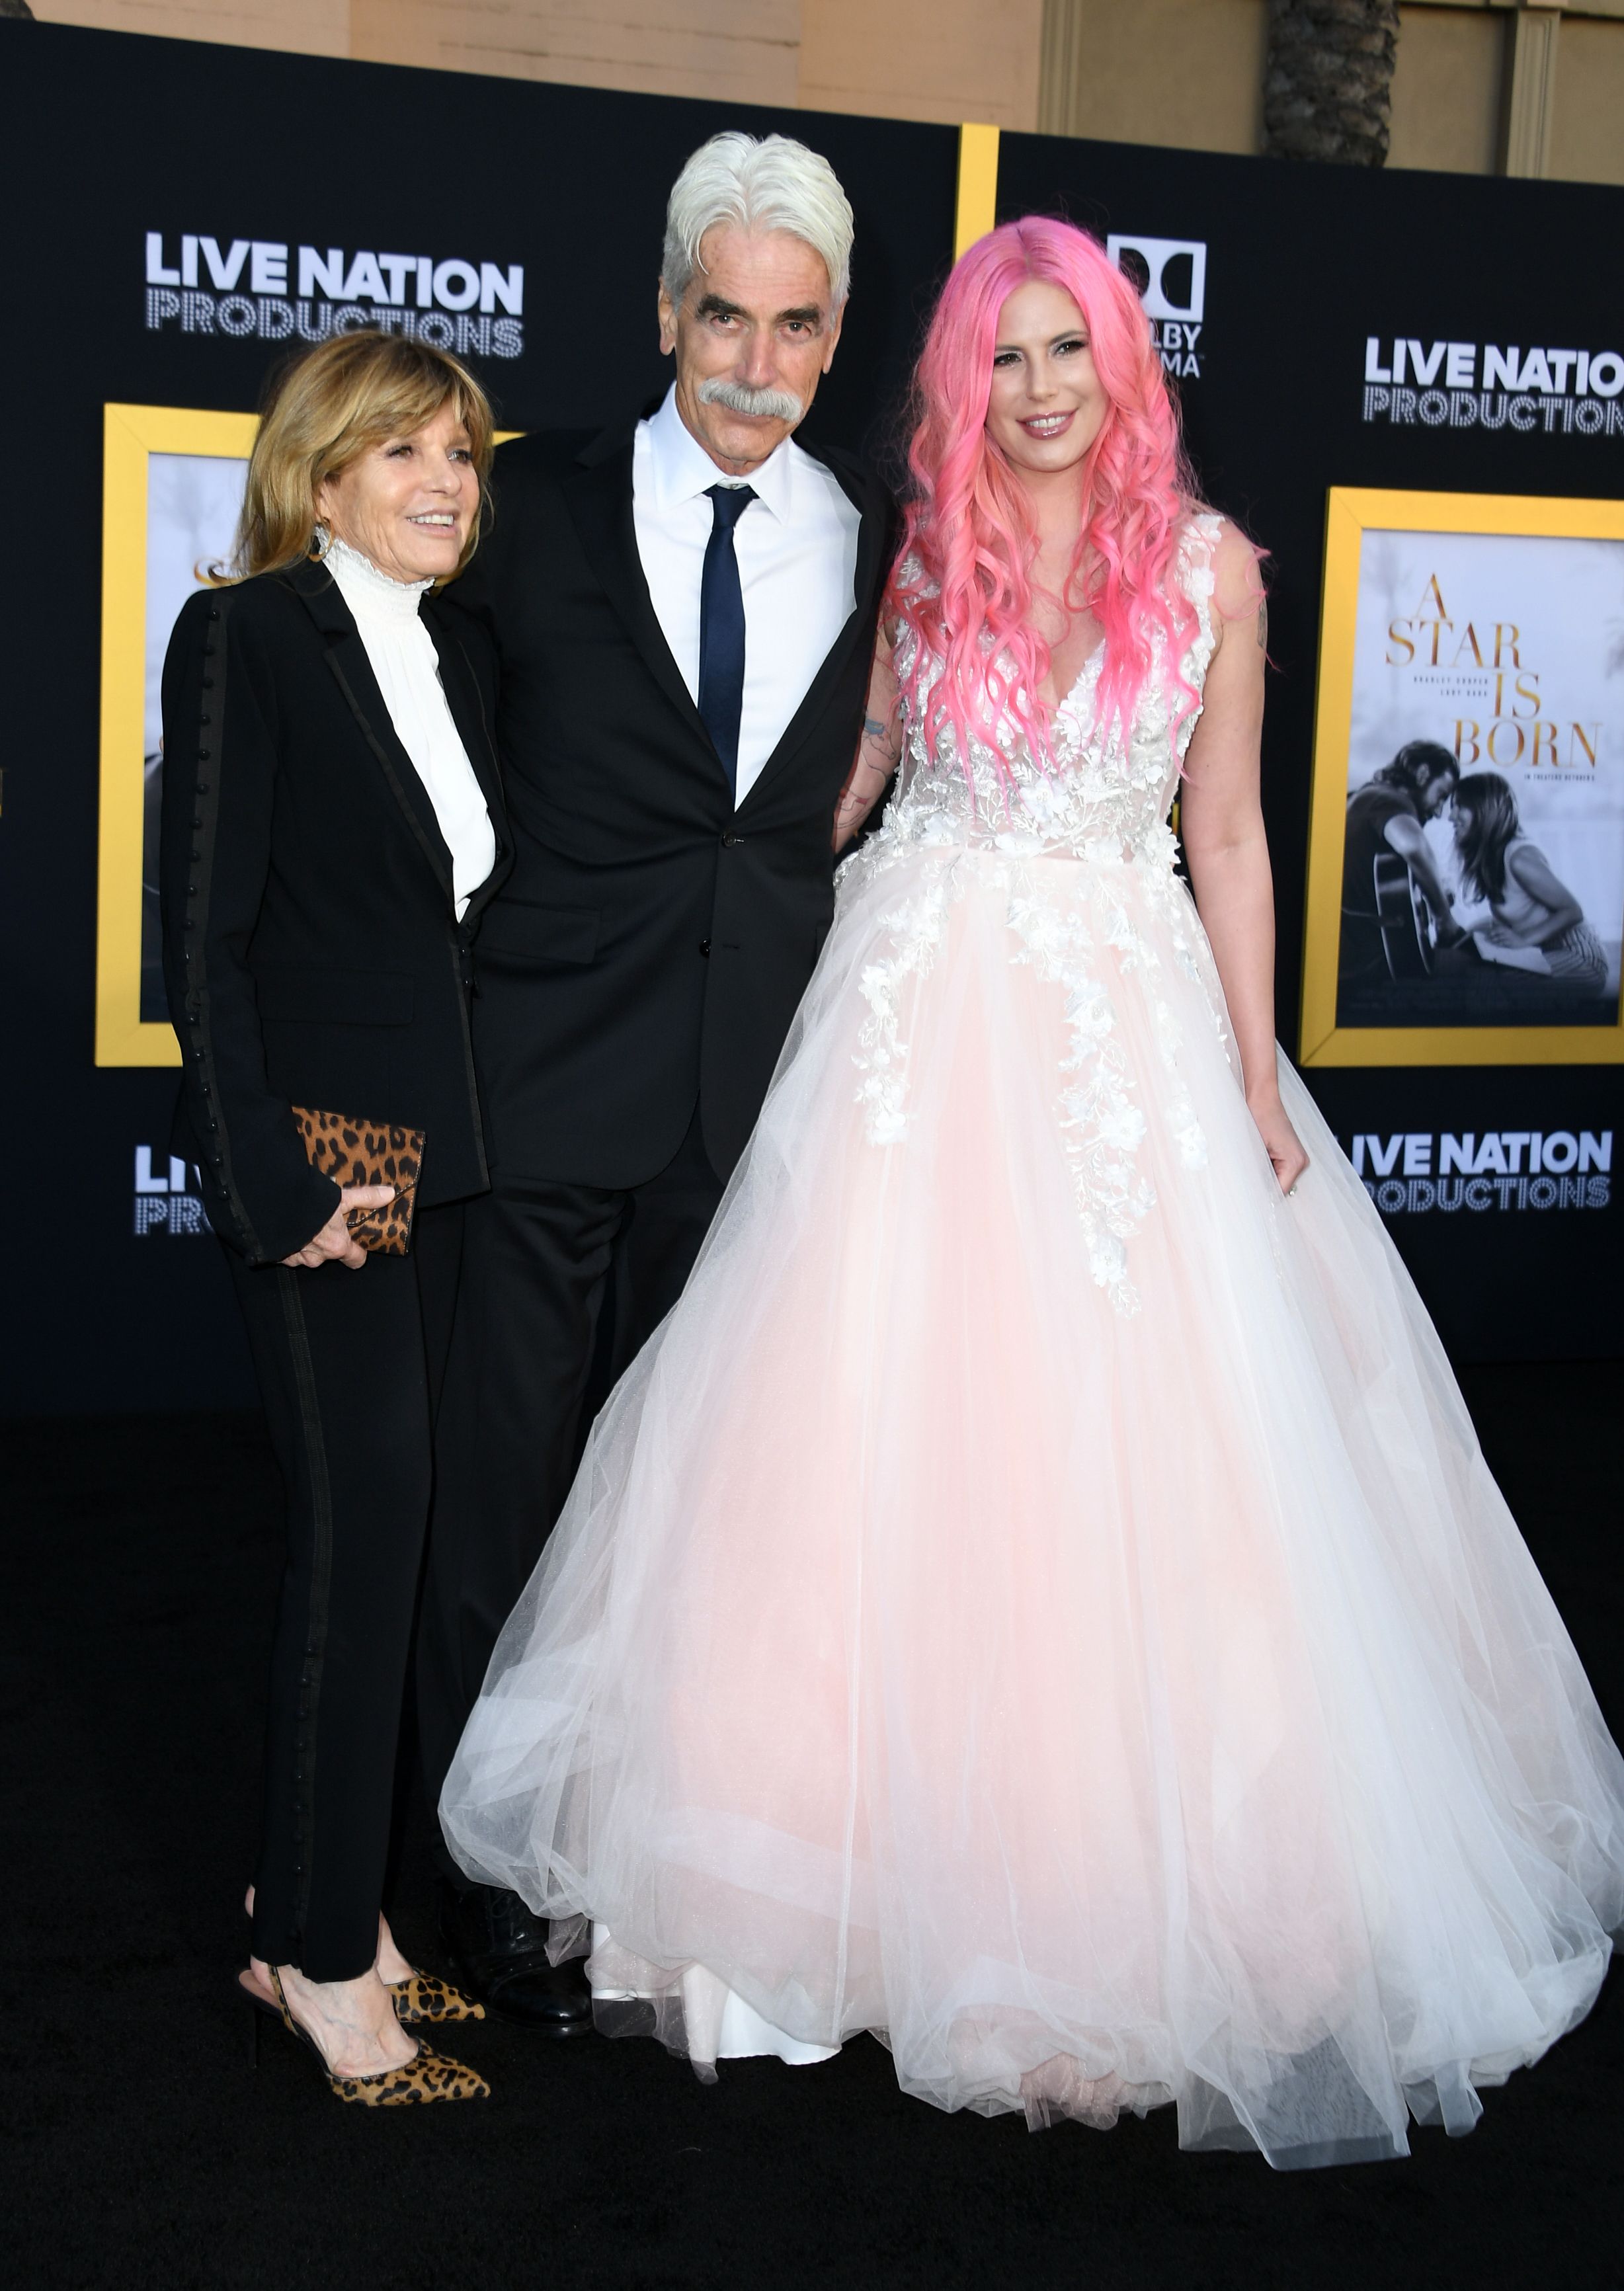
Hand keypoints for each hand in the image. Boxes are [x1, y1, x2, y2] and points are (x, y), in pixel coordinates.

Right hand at [281, 1184, 395, 1269]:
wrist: (272, 1205)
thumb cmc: (311, 1203)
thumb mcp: (342, 1197)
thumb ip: (366, 1198)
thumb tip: (389, 1194)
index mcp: (337, 1247)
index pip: (356, 1260)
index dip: (358, 1251)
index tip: (356, 1241)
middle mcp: (318, 1258)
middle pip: (330, 1254)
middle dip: (329, 1240)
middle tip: (325, 1221)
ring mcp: (297, 1259)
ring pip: (308, 1253)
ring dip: (308, 1241)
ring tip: (305, 1220)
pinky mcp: (278, 1256)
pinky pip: (288, 1252)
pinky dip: (290, 1242)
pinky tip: (288, 1226)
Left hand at [1247, 1089, 1308, 1197]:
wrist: (1261, 1098)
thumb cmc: (1259, 1118)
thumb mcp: (1256, 1150)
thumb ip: (1258, 1173)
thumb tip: (1254, 1192)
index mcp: (1295, 1162)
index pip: (1279, 1192)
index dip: (1263, 1196)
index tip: (1249, 1198)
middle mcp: (1301, 1162)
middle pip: (1280, 1187)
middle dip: (1263, 1185)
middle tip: (1245, 1182)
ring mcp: (1296, 1158)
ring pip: (1278, 1179)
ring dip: (1264, 1176)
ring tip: (1251, 1165)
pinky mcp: (1289, 1153)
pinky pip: (1277, 1170)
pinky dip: (1265, 1168)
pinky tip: (1257, 1159)